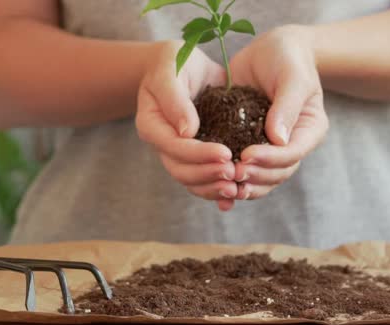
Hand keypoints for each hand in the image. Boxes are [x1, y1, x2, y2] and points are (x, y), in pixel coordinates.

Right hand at [136, 41, 237, 210]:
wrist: (182, 65)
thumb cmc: (174, 63)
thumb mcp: (170, 71)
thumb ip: (175, 100)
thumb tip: (188, 132)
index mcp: (152, 125)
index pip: (174, 147)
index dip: (199, 154)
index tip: (226, 153)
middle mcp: (163, 144)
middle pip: (181, 170)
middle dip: (208, 175)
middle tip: (235, 173)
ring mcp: (179, 153)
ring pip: (192, 181)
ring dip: (214, 188)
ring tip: (238, 187)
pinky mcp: (196, 155)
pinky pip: (204, 179)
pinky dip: (218, 190)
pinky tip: (236, 196)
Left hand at [228, 25, 328, 200]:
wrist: (271, 49)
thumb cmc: (288, 57)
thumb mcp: (292, 76)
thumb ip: (287, 105)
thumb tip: (278, 139)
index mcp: (308, 131)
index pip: (292, 154)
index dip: (270, 159)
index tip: (247, 155)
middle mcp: (291, 144)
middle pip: (277, 173)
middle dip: (255, 176)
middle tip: (231, 172)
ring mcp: (269, 147)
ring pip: (260, 178)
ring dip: (243, 184)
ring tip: (223, 183)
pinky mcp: (248, 143)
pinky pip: (243, 168)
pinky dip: (230, 180)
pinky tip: (216, 189)